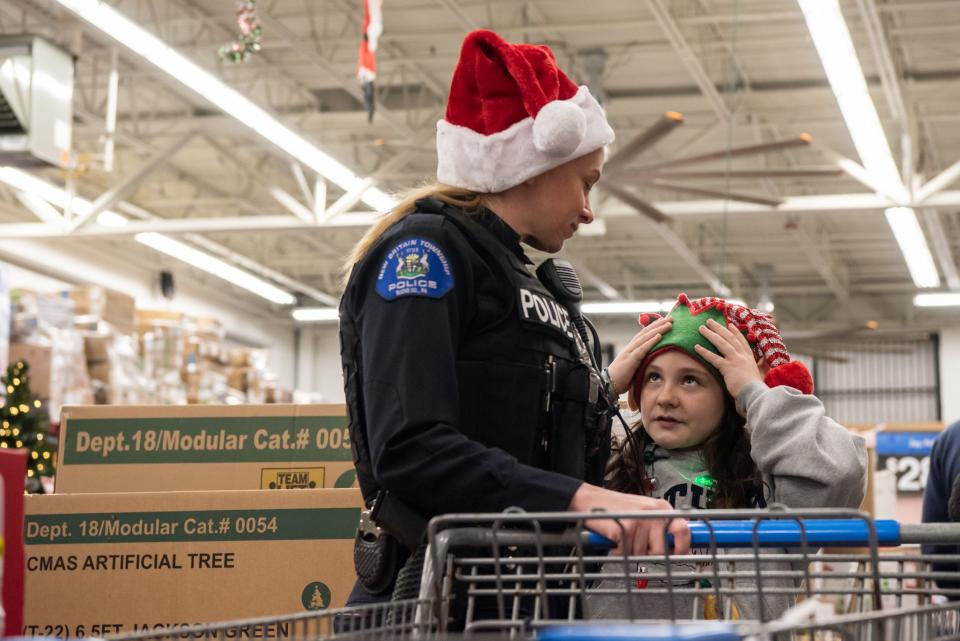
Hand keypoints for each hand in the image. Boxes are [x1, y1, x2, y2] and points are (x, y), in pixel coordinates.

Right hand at [568, 483, 689, 555]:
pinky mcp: (624, 529)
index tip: (678, 555)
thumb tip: (675, 547)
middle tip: (637, 544)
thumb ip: (659, 526)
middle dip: (648, 553)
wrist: (590, 499)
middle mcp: (653, 513)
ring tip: (622, 535)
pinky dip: (617, 551)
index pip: (683, 530)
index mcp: (661, 508)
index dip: (682, 547)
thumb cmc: (616, 508)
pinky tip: (614, 538)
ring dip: (629, 551)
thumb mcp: (644, 512)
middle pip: (660, 550)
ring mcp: (639, 521)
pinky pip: (625, 554)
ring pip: (641, 554)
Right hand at [606, 315, 672, 394]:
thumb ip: (641, 360)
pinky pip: (642, 348)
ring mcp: (630, 352)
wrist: (608, 384)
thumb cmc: (621, 377)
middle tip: (671, 318)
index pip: (644, 334)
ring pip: (645, 337)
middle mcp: (631, 347)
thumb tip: (653, 359)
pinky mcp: (630, 359)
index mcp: (632, 348)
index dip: (654, 326)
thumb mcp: (634, 366)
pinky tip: (659, 336)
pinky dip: (651, 341)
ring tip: (668, 324)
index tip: (665, 321)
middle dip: (659, 324)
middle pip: (646, 332)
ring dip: (658, 330)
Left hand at [694, 318, 764, 399]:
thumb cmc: (755, 388)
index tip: (729, 324)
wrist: (755, 394)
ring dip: (711, 334)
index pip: (741, 341)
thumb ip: (755, 369)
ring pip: (722, 343)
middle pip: (729, 338)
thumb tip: (754, 368)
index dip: (735, 332)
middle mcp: (743, 356)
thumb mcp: (757, 374)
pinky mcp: (728, 367)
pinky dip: (705, 352)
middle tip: (709, 321)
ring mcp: (736, 360)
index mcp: (749, 357)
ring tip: (701, 328)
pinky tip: (696, 347)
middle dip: (719, 328)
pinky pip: (714, 358)